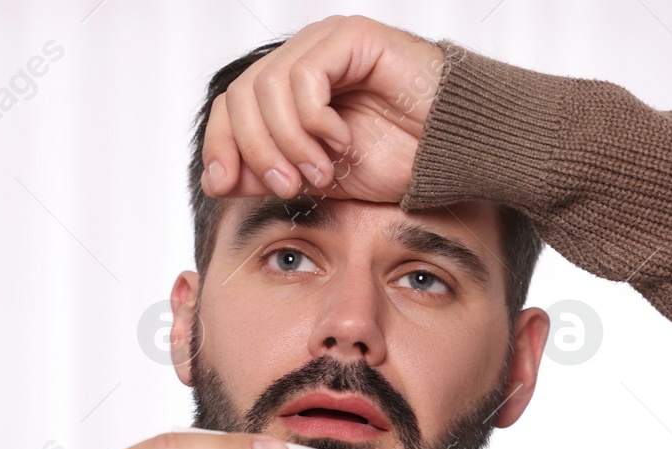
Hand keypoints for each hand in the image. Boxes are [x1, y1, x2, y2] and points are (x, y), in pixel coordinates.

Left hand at [199, 14, 446, 203]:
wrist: (453, 151)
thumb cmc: (400, 158)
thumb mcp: (318, 178)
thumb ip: (269, 174)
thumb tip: (218, 179)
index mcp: (288, 89)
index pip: (230, 107)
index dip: (219, 146)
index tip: (223, 186)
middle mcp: (301, 58)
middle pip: (241, 97)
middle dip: (255, 150)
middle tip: (286, 187)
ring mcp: (324, 43)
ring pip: (267, 89)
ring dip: (288, 142)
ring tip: (321, 171)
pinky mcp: (349, 38)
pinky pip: (304, 79)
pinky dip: (314, 121)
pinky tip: (340, 142)